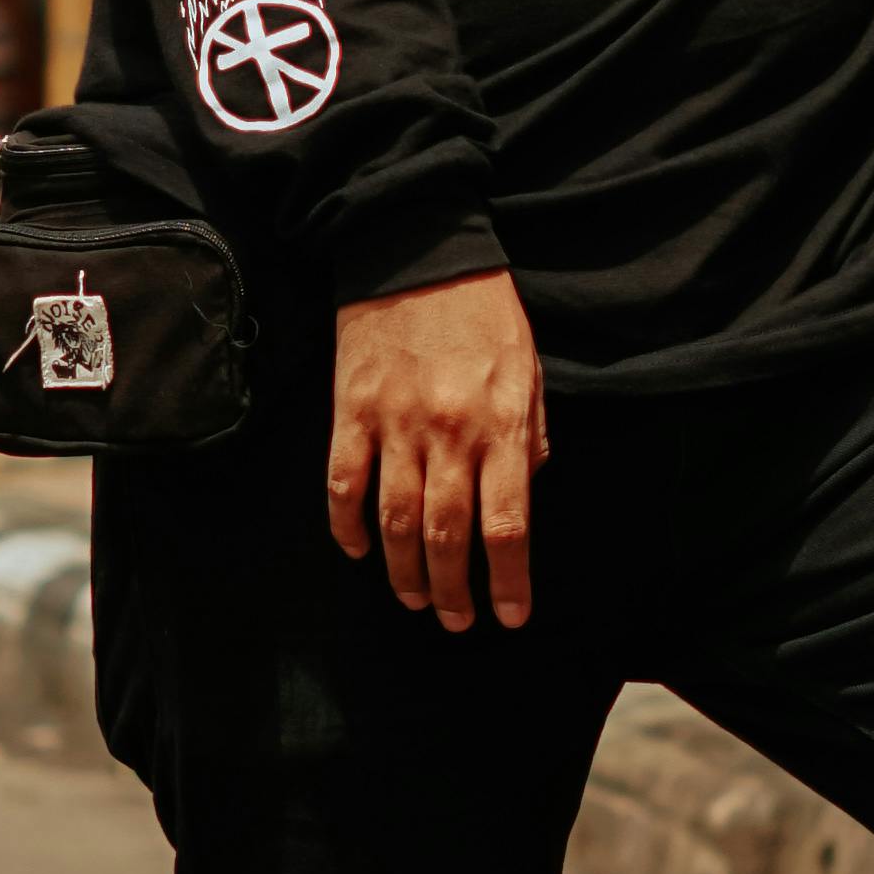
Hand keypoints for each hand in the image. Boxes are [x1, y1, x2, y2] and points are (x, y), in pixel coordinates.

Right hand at [331, 268, 547, 631]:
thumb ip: (530, 436)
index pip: (507, 526)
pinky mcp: (350, 414)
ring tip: (416, 598)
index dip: (509, 581)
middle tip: (456, 621)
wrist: (419, 252)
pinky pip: (343, 487)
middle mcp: (448, 435)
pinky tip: (359, 551)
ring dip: (404, 572)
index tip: (512, 615)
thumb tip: (526, 490)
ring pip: (393, 523)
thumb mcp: (529, 372)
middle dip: (454, 591)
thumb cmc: (484, 313)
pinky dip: (347, 528)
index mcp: (501, 427)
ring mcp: (394, 426)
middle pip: (448, 537)